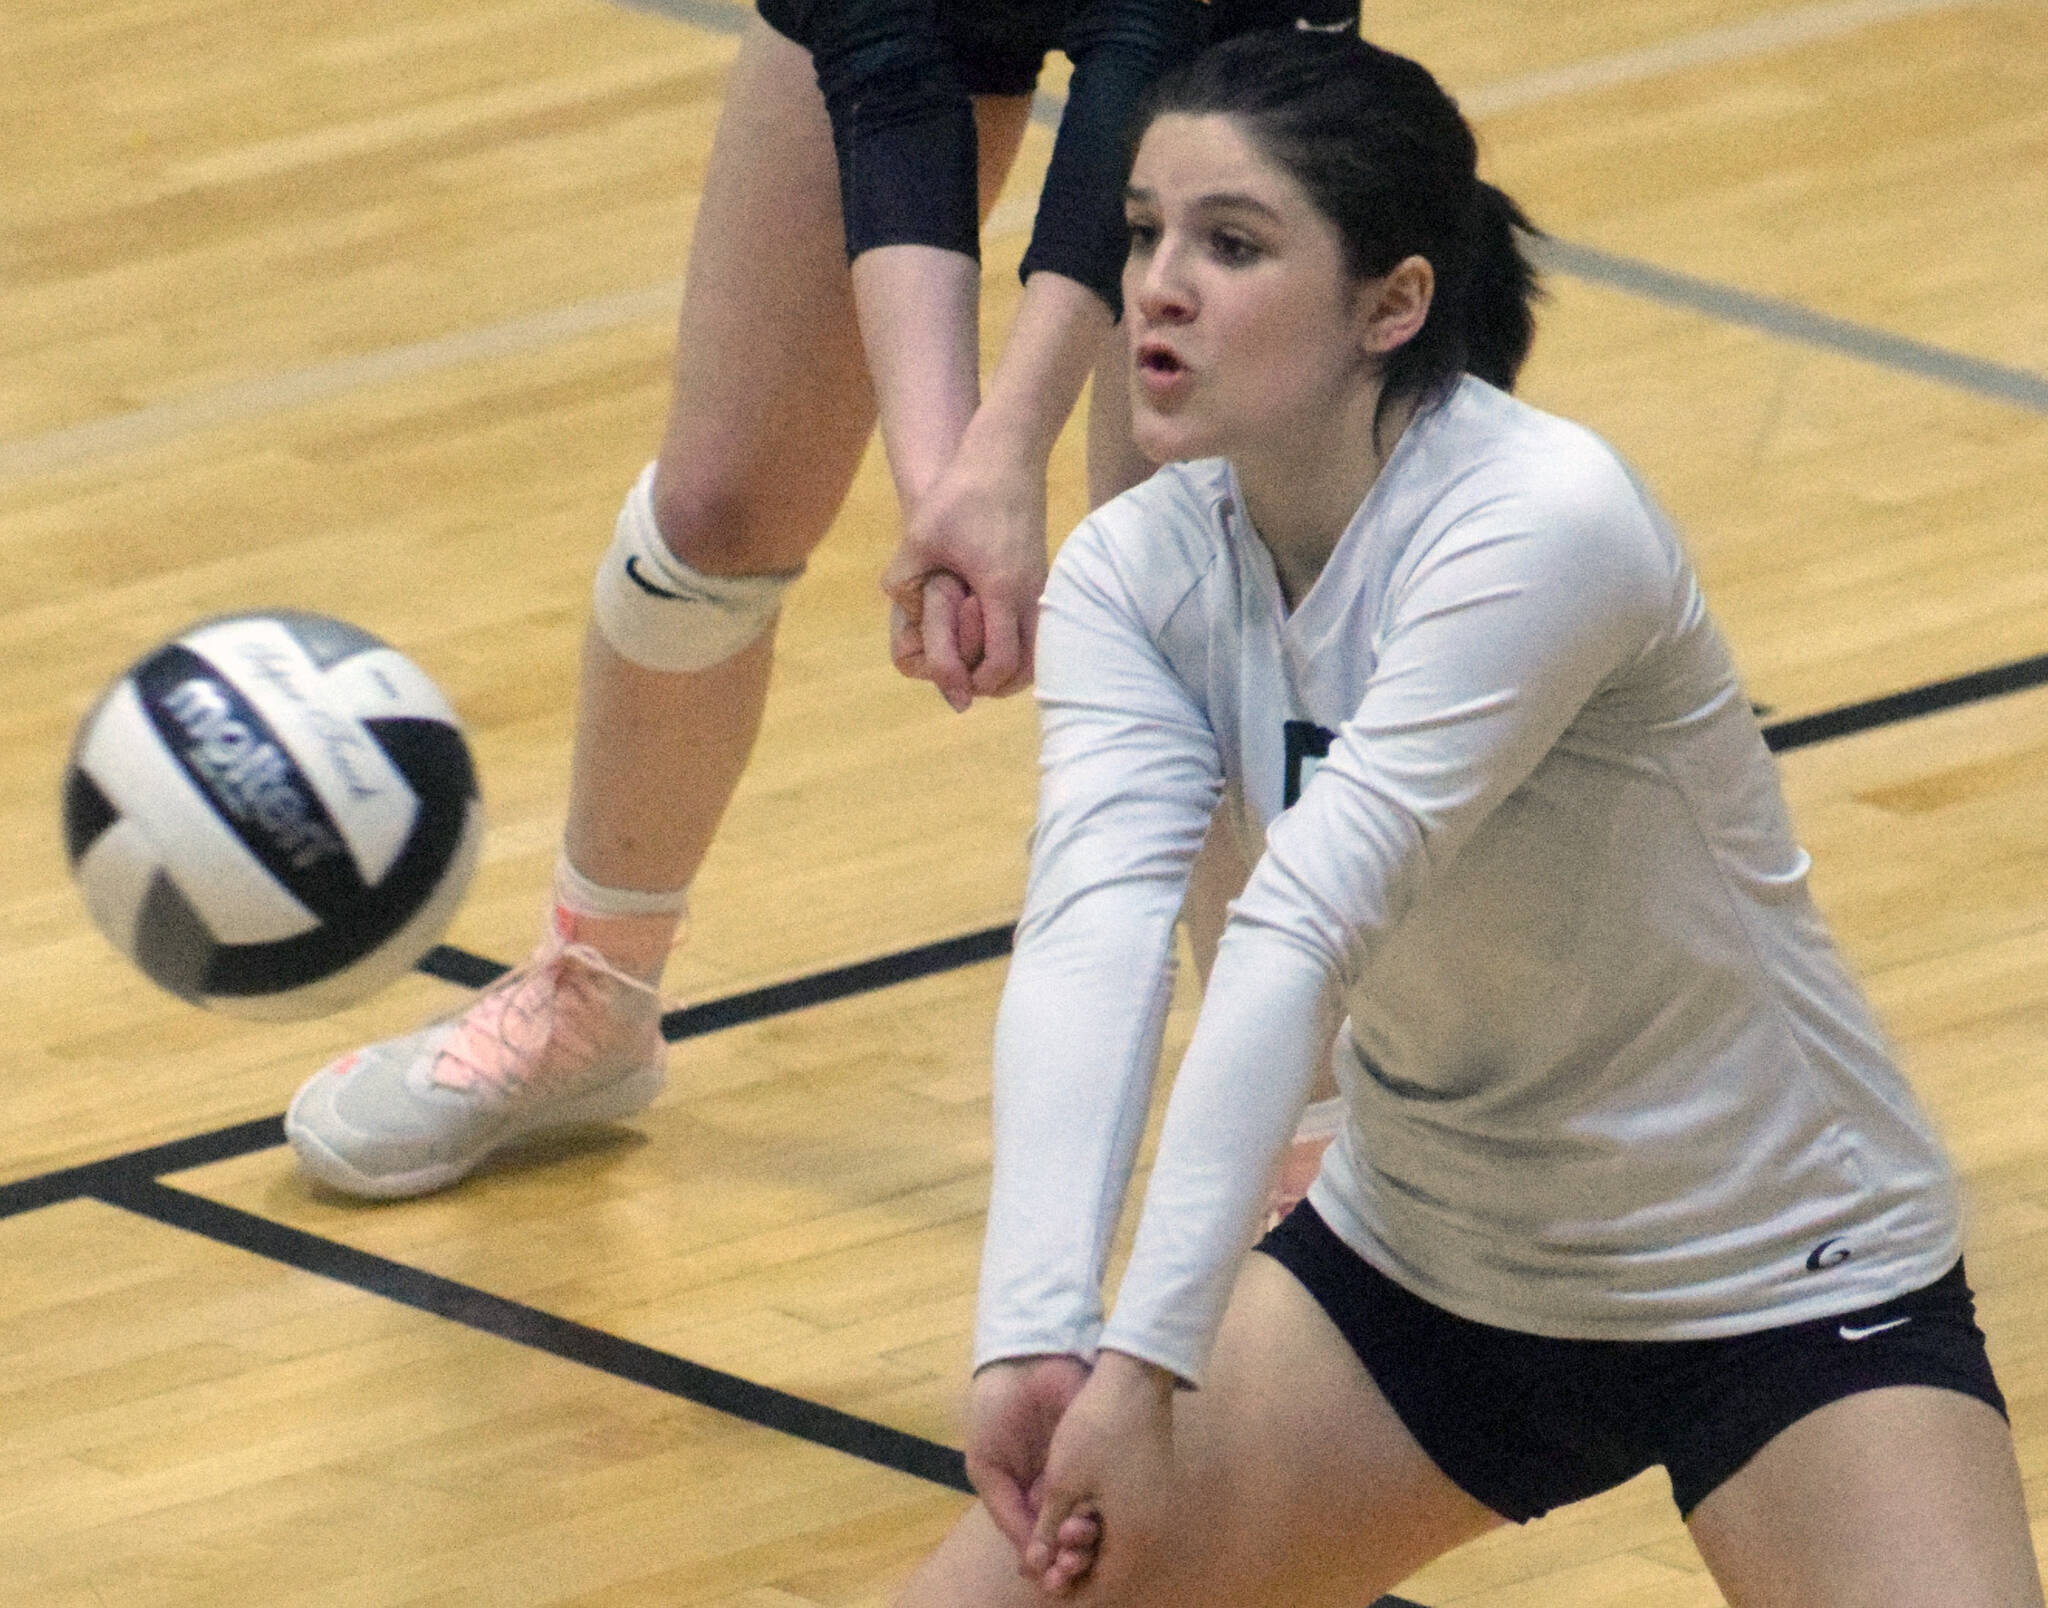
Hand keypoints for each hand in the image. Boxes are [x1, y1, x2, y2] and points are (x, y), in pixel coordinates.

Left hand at [880, 438, 1047, 710]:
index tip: (953, 687)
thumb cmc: (961, 492)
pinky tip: (991, 640)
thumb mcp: (920, 535)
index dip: (975, 682)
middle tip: (965, 686)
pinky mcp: (1043, 578)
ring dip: (1010, 669)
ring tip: (977, 669)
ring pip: (1037, 651)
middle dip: (995, 685)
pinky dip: (1020, 647)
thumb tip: (898, 609)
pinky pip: (1038, 630)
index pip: (999, 661)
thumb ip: (904, 577)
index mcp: (1000, 589)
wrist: (1006, 456)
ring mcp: (1041, 587)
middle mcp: (1029, 594)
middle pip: (1026, 668)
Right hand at [965, 1355, 1091, 1558]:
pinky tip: (1093, 1523)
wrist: (1025, 1363)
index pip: (1040, 1540)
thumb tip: (1028, 1562)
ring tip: (1080, 1543)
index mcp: (1028, 1495)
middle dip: (1069, 1556)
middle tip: (1069, 1567)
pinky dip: (1100, 1512)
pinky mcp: (1103, 1458)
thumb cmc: (996, 1414)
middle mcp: (1058, 1490)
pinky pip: (1106, 1493)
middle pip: (1067, 1535)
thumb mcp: (987, 1468)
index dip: (1046, 1562)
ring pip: (1090, 1519)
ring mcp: (1082, 1474)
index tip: (1051, 1581)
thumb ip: (1007, 1512)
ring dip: (1086, 1538)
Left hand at [1025, 1351, 1178, 1596]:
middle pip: (1110, 1570)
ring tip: (1050, 1534)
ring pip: (1116, 1545)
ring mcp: (1157, 1508)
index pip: (1101, 1589)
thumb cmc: (1096, 1430)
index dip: (1067, 1590)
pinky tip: (1070, 1513)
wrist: (1135, 1377)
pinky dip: (1097, 1526)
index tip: (1038, 1582)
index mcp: (1134, 1538)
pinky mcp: (1153, 1488)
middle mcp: (1153, 1530)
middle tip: (1038, 1560)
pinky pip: (1125, 1524)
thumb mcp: (1062, 1484)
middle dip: (1072, 1568)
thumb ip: (1048, 1531)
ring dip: (1083, 1546)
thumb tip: (1034, 1566)